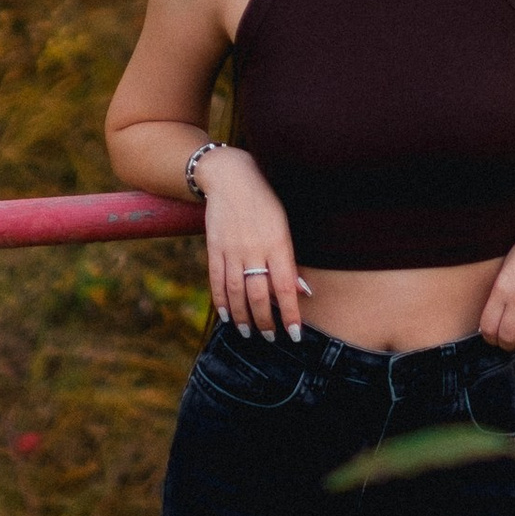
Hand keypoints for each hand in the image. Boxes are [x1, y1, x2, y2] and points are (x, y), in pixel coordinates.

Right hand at [197, 147, 308, 337]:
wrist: (231, 177)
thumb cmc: (266, 201)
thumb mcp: (284, 226)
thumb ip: (290, 261)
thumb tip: (301, 291)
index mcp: (277, 244)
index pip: (285, 288)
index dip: (290, 313)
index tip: (295, 333)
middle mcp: (254, 249)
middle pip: (259, 295)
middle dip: (265, 321)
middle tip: (270, 338)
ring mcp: (232, 250)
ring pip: (236, 292)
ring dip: (243, 317)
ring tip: (248, 332)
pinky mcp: (214, 248)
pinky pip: (216, 280)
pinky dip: (221, 300)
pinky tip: (226, 315)